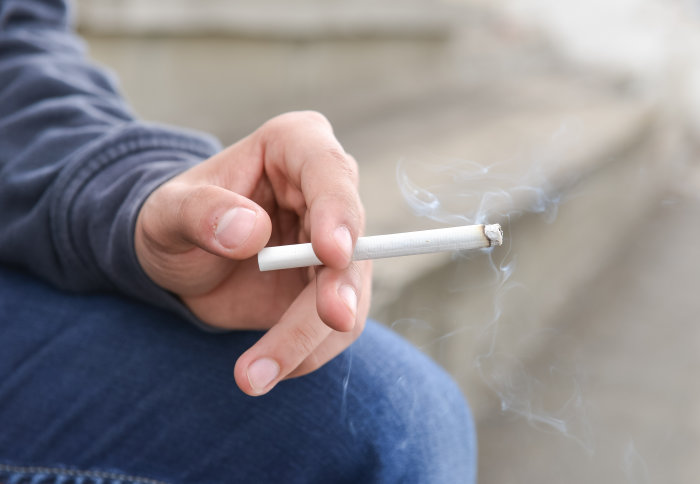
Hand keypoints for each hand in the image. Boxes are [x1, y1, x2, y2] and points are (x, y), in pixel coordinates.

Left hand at [134, 111, 371, 395]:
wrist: (180, 258)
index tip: (331, 253)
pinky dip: (305, 354)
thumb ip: (202, 213)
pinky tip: (265, 369)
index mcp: (295, 147)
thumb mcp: (167, 211)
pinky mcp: (331, 287)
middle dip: (340, 288)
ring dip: (310, 339)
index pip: (330, 172)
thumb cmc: (174, 219)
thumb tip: (250, 232)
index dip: (338, 212)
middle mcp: (325, 192)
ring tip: (253, 376)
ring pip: (348, 295)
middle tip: (330, 319)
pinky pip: (335, 328)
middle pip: (352, 243)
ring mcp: (334, 243)